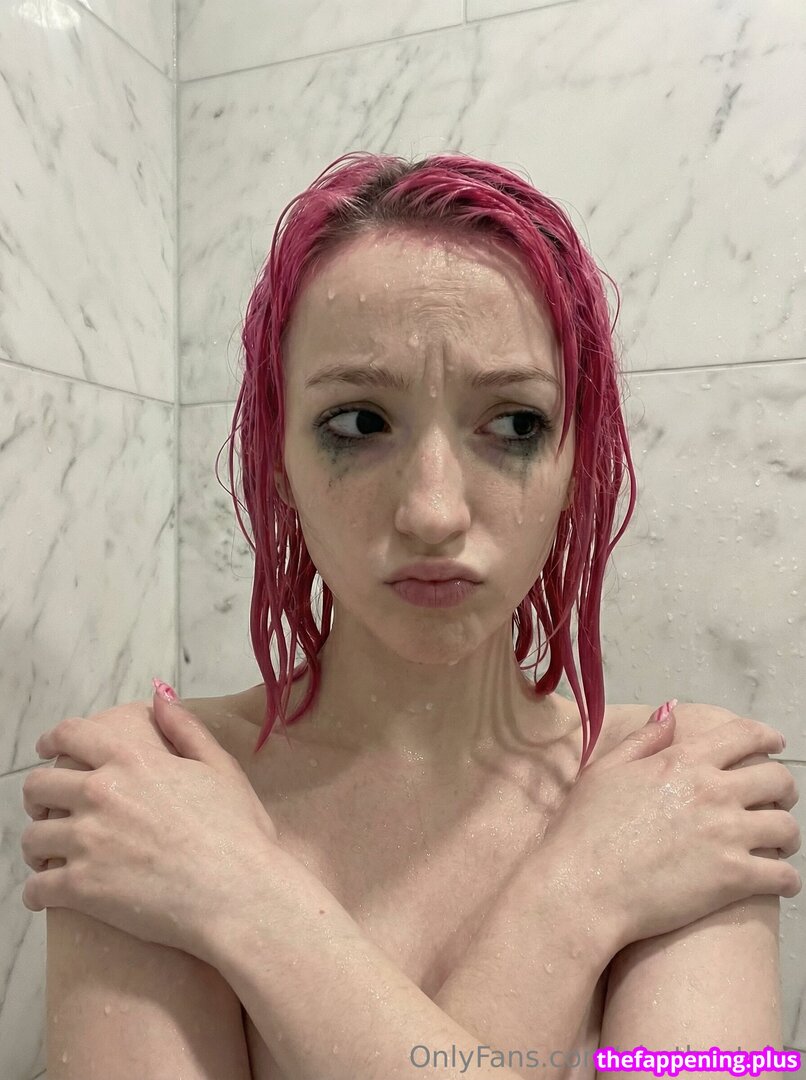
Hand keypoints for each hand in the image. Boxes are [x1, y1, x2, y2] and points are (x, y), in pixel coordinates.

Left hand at [20, 686, 278, 960]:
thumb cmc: (238, 832)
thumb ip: (185, 728)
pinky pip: (35, 887)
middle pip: (38, 785)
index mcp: (132, 760)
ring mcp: (87, 841)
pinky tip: (47, 894)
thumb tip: (158, 696)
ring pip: (32, 838)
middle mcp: (100, 793)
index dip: (52, 739)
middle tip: (49, 809)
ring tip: (50, 856)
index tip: (47, 749)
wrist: (238, 892)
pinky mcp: (81, 888)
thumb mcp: (219, 767)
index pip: (70, 735)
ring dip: (38, 846)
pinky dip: (37, 891)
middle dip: (38, 796)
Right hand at [537, 709, 800, 953]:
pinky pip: (785, 876)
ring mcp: (728, 834)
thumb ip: (644, 739)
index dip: (767, 737)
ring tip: (777, 844)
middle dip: (783, 789)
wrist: (583, 886)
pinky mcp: (735, 878)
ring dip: (787, 835)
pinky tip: (777, 881)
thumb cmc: (585, 829)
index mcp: (684, 761)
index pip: (745, 736)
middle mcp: (714, 791)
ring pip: (786, 827)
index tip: (775, 744)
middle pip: (777, 780)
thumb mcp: (605, 770)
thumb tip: (672, 714)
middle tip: (776, 800)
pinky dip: (787, 879)